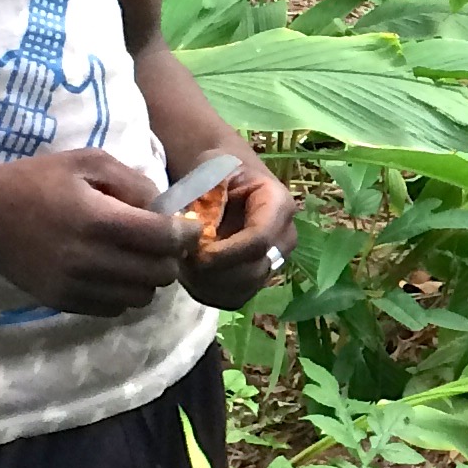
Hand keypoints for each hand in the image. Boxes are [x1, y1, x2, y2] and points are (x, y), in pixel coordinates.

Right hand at [0, 149, 194, 317]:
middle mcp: (89, 260)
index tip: (187, 227)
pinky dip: (122, 293)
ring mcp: (75, 286)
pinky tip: (111, 272)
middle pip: (160, 275)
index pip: (165, 240)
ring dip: (147, 279)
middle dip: (169, 258)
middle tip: (161, 243)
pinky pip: (113, 309)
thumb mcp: (88, 162)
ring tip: (136, 258)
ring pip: (140, 298)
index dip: (186, 235)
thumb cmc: (38, 180)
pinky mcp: (62, 302)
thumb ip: (134, 183)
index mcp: (99, 220)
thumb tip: (167, 210)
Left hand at [179, 152, 295, 311]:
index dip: (226, 253)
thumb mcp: (211, 168)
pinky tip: (193, 275)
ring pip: (244, 289)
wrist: (226, 180)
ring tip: (184, 265)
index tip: (194, 253)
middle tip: (182, 259)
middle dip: (214, 271)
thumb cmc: (218, 170)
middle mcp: (285, 237)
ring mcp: (275, 261)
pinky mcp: (258, 279)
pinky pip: (236, 299)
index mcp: (279, 205)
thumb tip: (197, 228)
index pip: (260, 240)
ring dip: (209, 284)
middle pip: (254, 271)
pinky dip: (210, 293)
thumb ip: (206, 194)